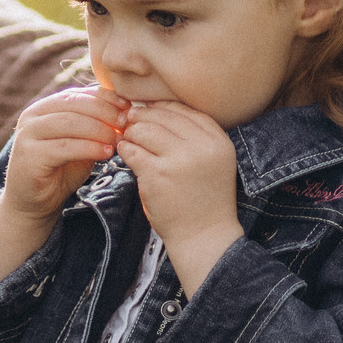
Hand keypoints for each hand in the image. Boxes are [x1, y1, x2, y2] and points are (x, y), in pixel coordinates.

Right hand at [0, 86, 125, 284]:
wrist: (33, 202)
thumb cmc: (60, 169)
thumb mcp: (81, 142)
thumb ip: (94, 125)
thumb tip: (125, 109)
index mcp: (44, 107)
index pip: (78, 93)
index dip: (105, 97)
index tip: (128, 107)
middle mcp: (32, 115)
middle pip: (75, 104)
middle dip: (105, 112)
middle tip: (127, 124)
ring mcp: (27, 134)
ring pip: (70, 123)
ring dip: (99, 130)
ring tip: (119, 141)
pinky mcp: (28, 155)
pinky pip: (64, 147)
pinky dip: (89, 148)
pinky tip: (106, 154)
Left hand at [116, 101, 242, 286]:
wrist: (203, 235)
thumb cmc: (203, 198)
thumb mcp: (212, 161)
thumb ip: (192, 136)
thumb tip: (155, 108)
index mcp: (218, 141)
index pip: (184, 110)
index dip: (161, 108)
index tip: (148, 112)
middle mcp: (202, 147)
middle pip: (162, 116)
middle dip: (142, 117)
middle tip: (130, 122)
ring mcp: (179, 160)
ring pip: (144, 130)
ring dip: (131, 133)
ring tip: (128, 140)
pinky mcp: (157, 175)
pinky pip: (132, 151)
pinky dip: (124, 150)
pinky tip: (124, 153)